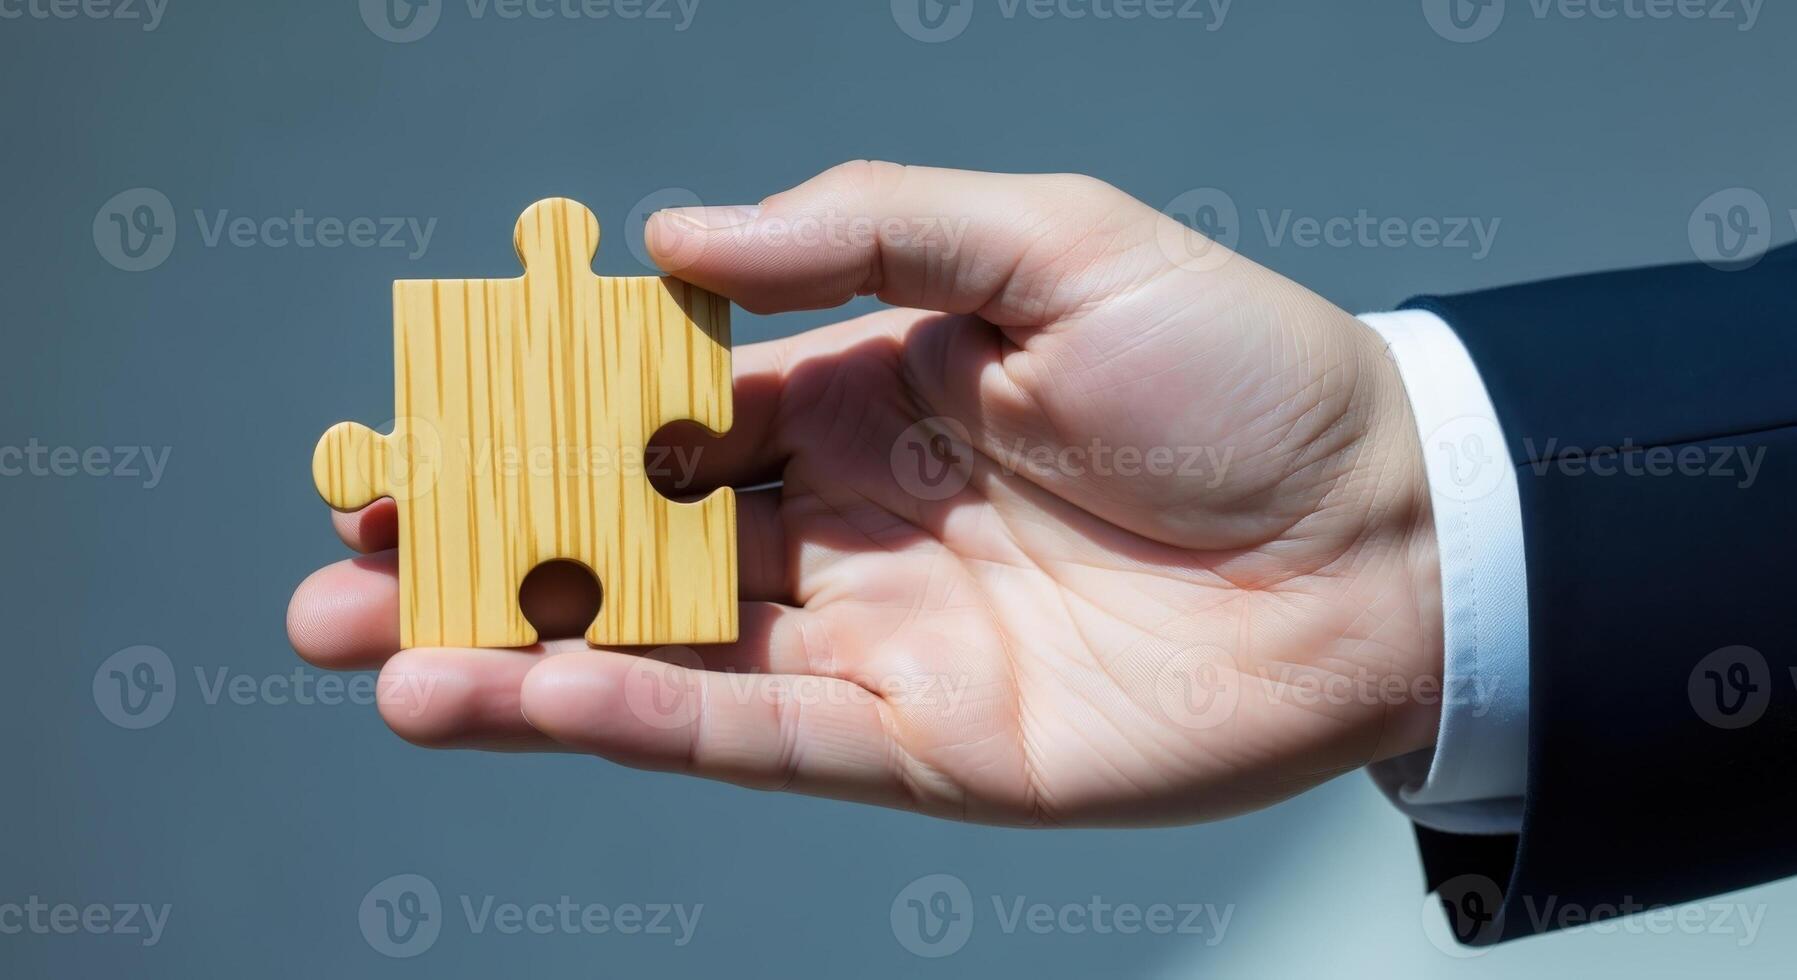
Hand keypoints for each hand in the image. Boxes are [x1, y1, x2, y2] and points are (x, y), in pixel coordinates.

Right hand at [288, 163, 1441, 826]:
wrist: (1391, 536)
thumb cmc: (1237, 370)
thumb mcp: (1050, 239)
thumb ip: (862, 225)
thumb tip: (670, 242)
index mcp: (866, 392)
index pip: (666, 408)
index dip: (540, 416)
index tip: (418, 419)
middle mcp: (853, 521)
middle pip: (635, 539)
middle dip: (486, 549)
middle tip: (344, 559)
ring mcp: (882, 638)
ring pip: (669, 648)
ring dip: (519, 652)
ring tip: (374, 651)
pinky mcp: (927, 743)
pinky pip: (761, 734)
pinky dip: (642, 720)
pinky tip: (527, 697)